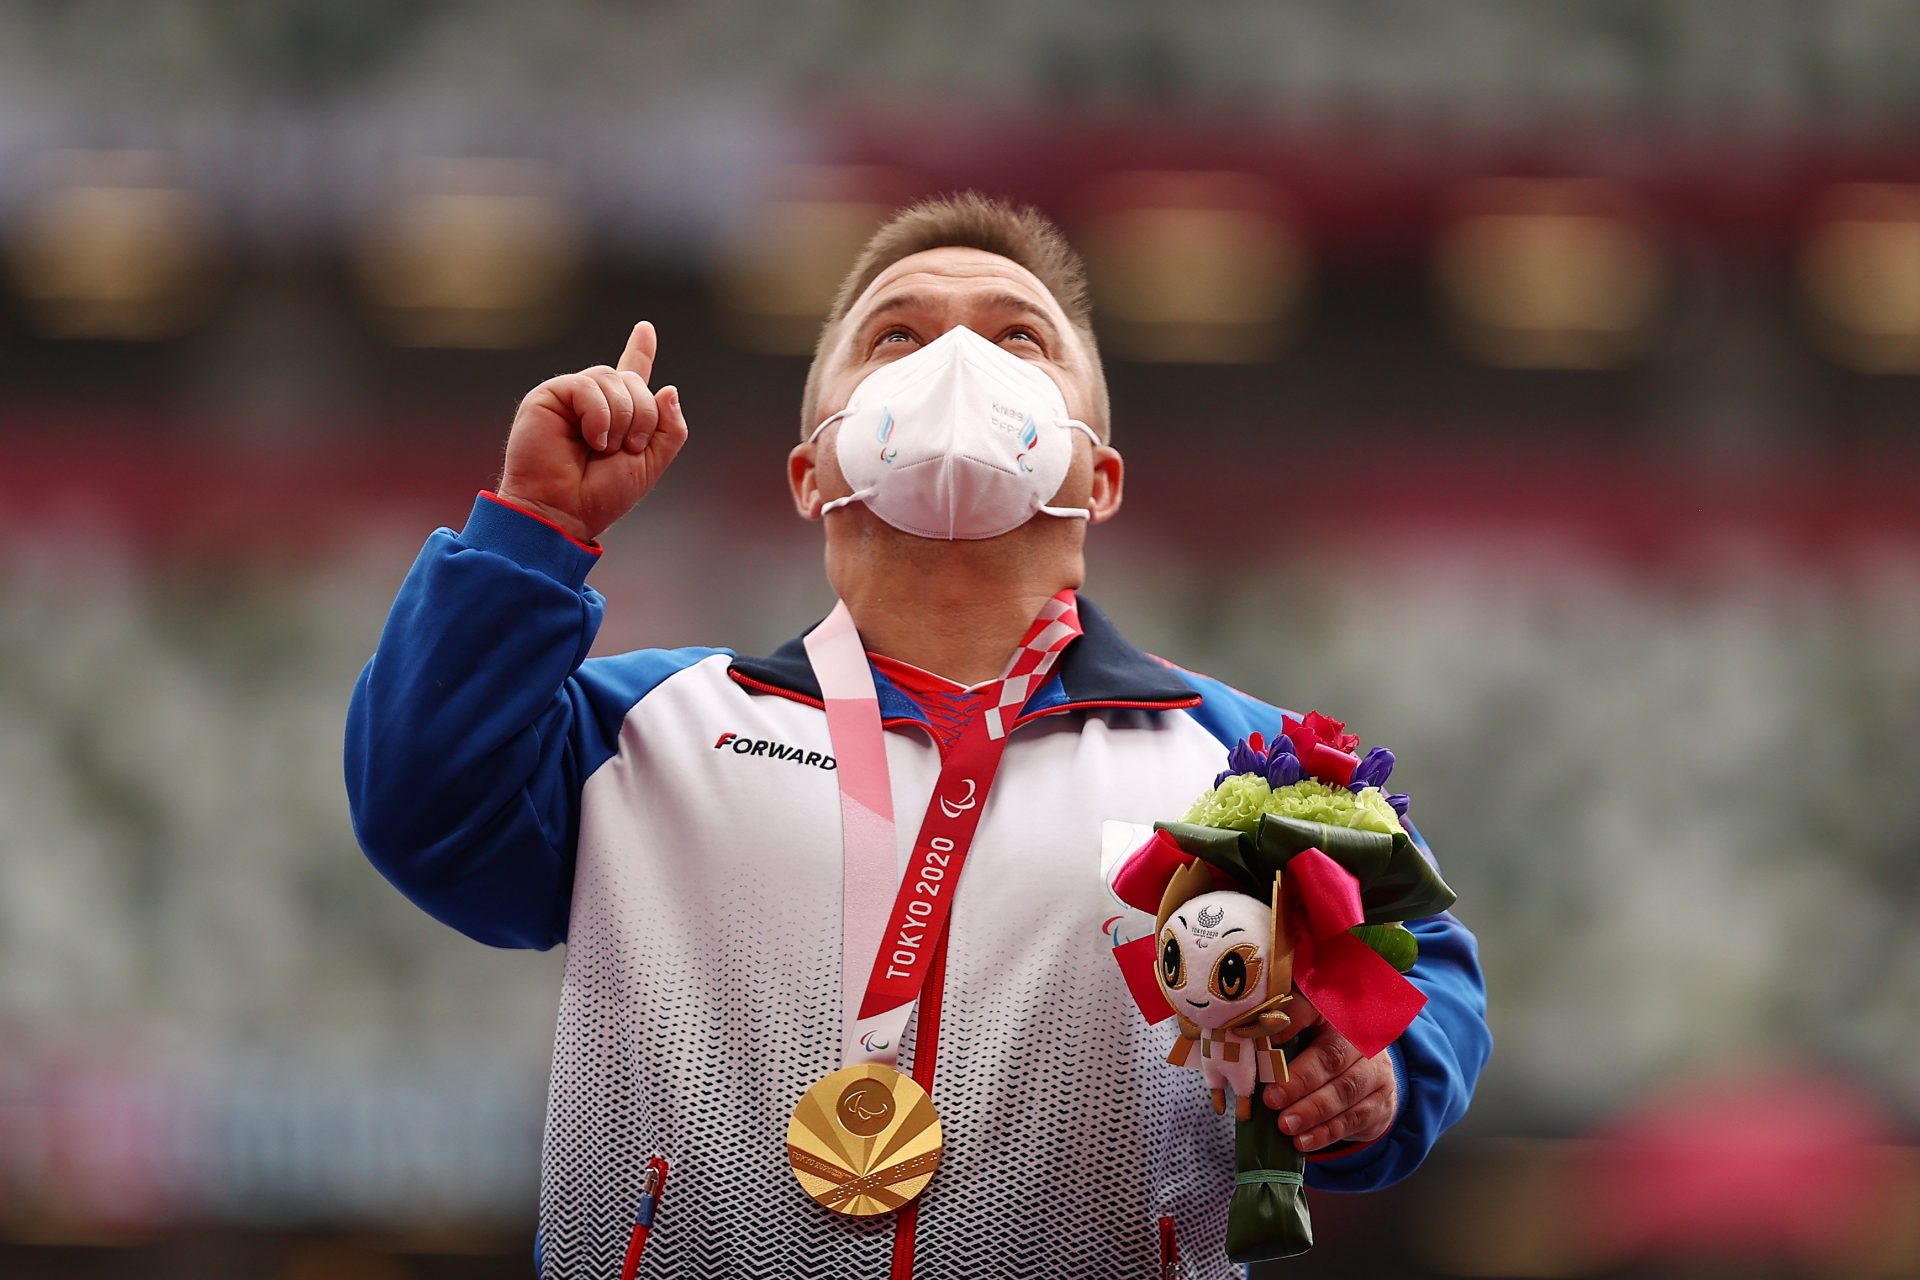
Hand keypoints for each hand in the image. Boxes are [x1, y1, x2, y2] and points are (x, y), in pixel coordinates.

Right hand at [497, 322, 690, 543]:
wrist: (563, 511)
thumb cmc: (601, 495)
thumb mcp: (650, 464)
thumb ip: (669, 428)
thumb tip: (668, 388)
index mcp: (616, 415)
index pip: (631, 374)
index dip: (640, 351)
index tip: (645, 329)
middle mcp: (592, 402)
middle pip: (634, 381)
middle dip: (644, 416)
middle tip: (629, 448)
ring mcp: (570, 397)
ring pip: (613, 380)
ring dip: (622, 419)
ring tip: (604, 449)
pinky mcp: (548, 396)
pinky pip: (587, 386)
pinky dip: (599, 415)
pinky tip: (592, 439)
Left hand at [1261, 989, 1397, 1152]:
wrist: (1365, 1082)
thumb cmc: (1318, 1055)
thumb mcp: (1300, 1037)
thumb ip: (1275, 1037)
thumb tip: (1240, 1043)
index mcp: (1333, 1013)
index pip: (1312, 1008)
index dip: (1290, 1020)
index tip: (1266, 1037)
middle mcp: (1359, 1038)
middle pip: (1331, 1056)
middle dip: (1299, 1080)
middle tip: (1271, 1099)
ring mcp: (1375, 1070)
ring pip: (1345, 1090)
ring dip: (1312, 1111)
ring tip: (1285, 1125)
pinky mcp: (1380, 1101)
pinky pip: (1354, 1118)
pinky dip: (1326, 1132)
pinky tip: (1303, 1141)